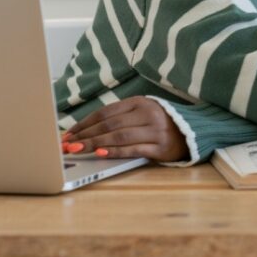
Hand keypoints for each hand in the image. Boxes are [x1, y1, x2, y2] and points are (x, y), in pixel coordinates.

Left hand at [62, 96, 188, 161]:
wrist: (190, 132)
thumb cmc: (159, 123)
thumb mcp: (141, 113)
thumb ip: (119, 118)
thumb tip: (86, 130)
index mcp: (140, 102)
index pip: (105, 112)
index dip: (84, 123)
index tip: (68, 133)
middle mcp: (148, 114)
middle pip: (109, 125)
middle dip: (84, 135)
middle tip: (66, 144)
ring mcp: (155, 131)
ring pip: (118, 137)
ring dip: (94, 144)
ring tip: (77, 150)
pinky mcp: (160, 147)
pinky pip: (133, 149)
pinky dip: (114, 152)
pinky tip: (100, 154)